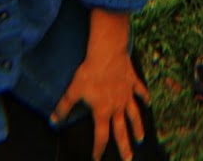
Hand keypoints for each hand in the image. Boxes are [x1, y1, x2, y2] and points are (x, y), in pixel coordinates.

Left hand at [54, 43, 148, 160]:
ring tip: (140, 138)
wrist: (107, 53)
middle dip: (124, 147)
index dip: (98, 149)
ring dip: (137, 127)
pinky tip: (148, 103)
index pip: (101, 136)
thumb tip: (53, 121)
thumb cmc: (89, 72)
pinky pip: (140, 92)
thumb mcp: (73, 90)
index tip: (97, 158)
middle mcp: (117, 107)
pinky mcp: (132, 82)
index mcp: (102, 111)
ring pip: (134, 115)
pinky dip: (145, 97)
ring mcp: (126, 95)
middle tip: (128, 159)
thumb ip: (64, 107)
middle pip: (121, 131)